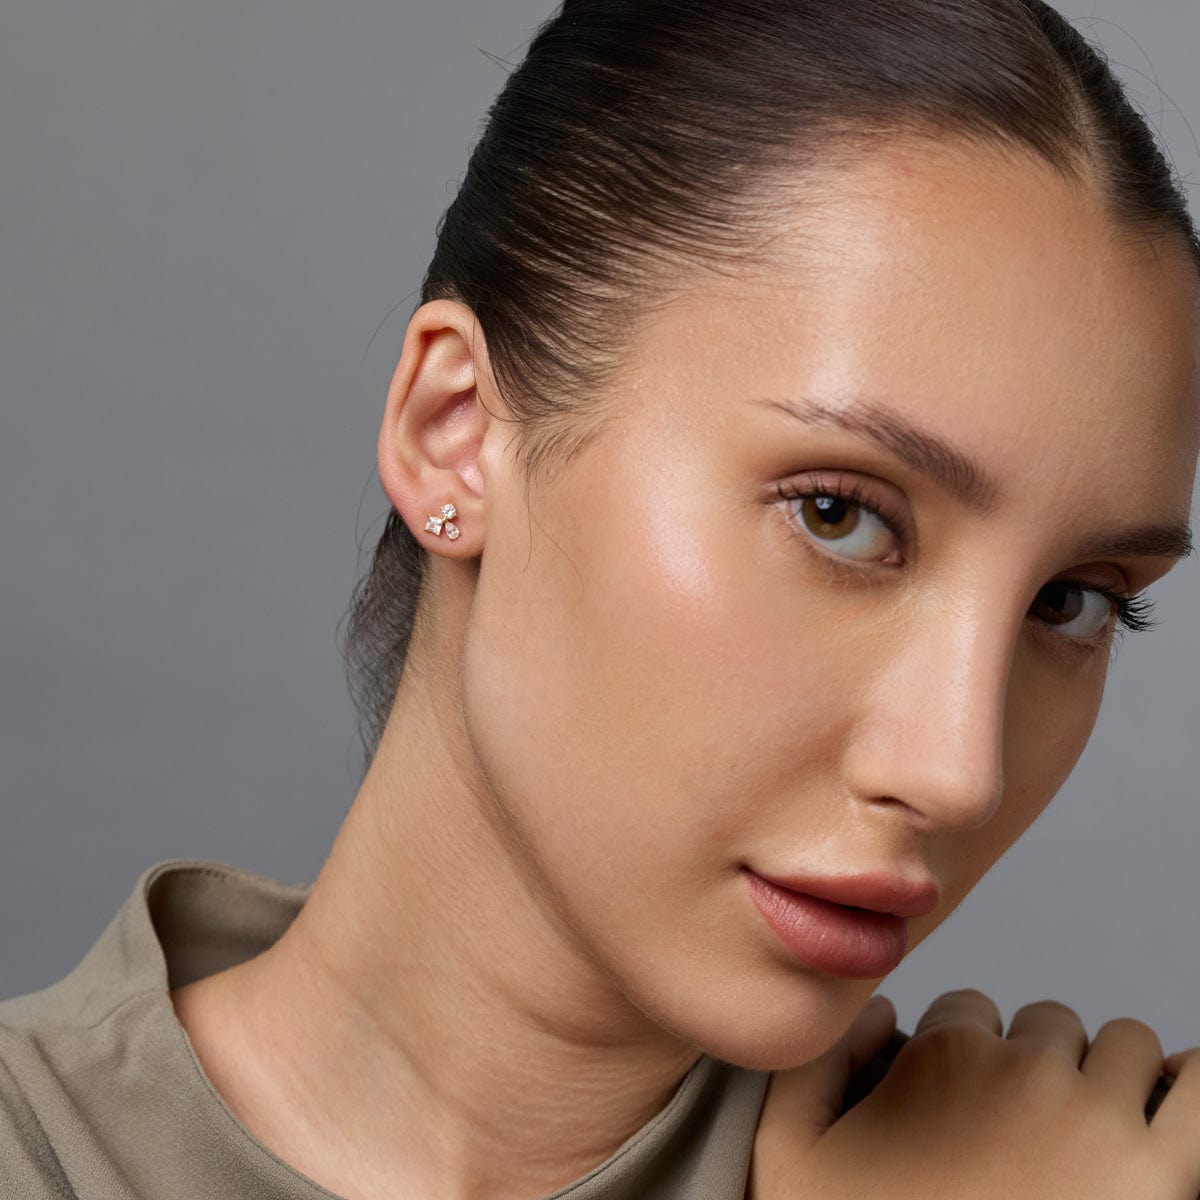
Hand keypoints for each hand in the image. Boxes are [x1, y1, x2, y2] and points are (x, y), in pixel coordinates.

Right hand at [748, 988, 1199, 1199]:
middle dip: (1038, 1063)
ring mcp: (1099, 1119)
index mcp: (939, 1058)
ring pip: (1124, 1042)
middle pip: (1048, 1023)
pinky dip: (1194, 1085)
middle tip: (1027, 1134)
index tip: (964, 1106)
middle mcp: (1022, 1072)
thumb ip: (808, 1067)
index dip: (964, 1054)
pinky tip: (1172, 1111)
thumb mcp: (786, 1162)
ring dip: (1111, 1074)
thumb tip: (874, 1009)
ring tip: (1095, 1135)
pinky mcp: (1165, 1176)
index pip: (968, 1011)